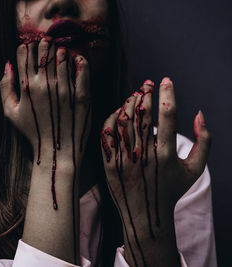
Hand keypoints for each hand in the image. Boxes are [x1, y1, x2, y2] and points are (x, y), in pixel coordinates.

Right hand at [0, 38, 91, 168]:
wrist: (57, 151)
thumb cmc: (32, 132)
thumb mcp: (11, 112)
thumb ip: (5, 87)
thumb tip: (7, 65)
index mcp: (26, 87)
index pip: (24, 55)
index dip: (27, 47)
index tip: (30, 47)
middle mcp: (45, 85)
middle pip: (43, 52)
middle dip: (43, 44)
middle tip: (46, 43)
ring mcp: (64, 90)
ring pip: (62, 58)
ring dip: (60, 50)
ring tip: (59, 51)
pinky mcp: (82, 96)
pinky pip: (82, 70)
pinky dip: (79, 61)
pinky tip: (76, 59)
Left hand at [100, 78, 210, 266]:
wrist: (145, 214)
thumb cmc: (171, 189)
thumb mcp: (195, 169)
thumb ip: (204, 141)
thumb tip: (199, 113)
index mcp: (166, 154)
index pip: (167, 115)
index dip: (167, 94)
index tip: (166, 80)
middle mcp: (144, 155)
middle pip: (143, 114)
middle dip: (146, 93)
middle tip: (148, 83)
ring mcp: (124, 159)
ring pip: (124, 121)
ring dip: (129, 103)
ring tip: (135, 94)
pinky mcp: (109, 163)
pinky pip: (107, 134)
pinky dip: (111, 119)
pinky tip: (118, 111)